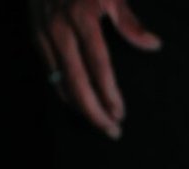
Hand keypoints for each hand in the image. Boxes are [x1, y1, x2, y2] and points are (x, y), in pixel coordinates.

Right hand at [30, 0, 159, 138]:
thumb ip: (129, 21)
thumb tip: (153, 45)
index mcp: (82, 17)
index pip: (98, 67)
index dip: (110, 94)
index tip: (121, 113)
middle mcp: (59, 28)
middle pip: (78, 83)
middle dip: (95, 113)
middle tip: (112, 131)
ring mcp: (44, 32)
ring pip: (60, 82)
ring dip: (80, 108)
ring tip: (99, 123)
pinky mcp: (35, 34)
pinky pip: (49, 73)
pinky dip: (64, 92)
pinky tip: (78, 103)